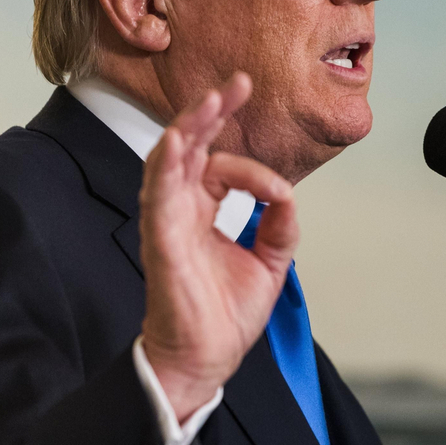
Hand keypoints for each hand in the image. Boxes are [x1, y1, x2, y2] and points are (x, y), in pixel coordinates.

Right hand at [139, 72, 297, 421]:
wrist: (206, 361)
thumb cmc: (224, 317)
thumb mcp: (270, 263)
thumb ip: (280, 225)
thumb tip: (288, 195)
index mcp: (202, 211)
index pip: (220, 165)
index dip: (252, 167)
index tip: (280, 192)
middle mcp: (181, 210)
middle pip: (190, 147)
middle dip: (211, 113)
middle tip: (237, 84)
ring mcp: (167, 222)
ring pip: (169, 160)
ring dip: (188, 128)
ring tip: (210, 101)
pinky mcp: (160, 240)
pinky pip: (157, 195)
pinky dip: (167, 165)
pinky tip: (179, 142)